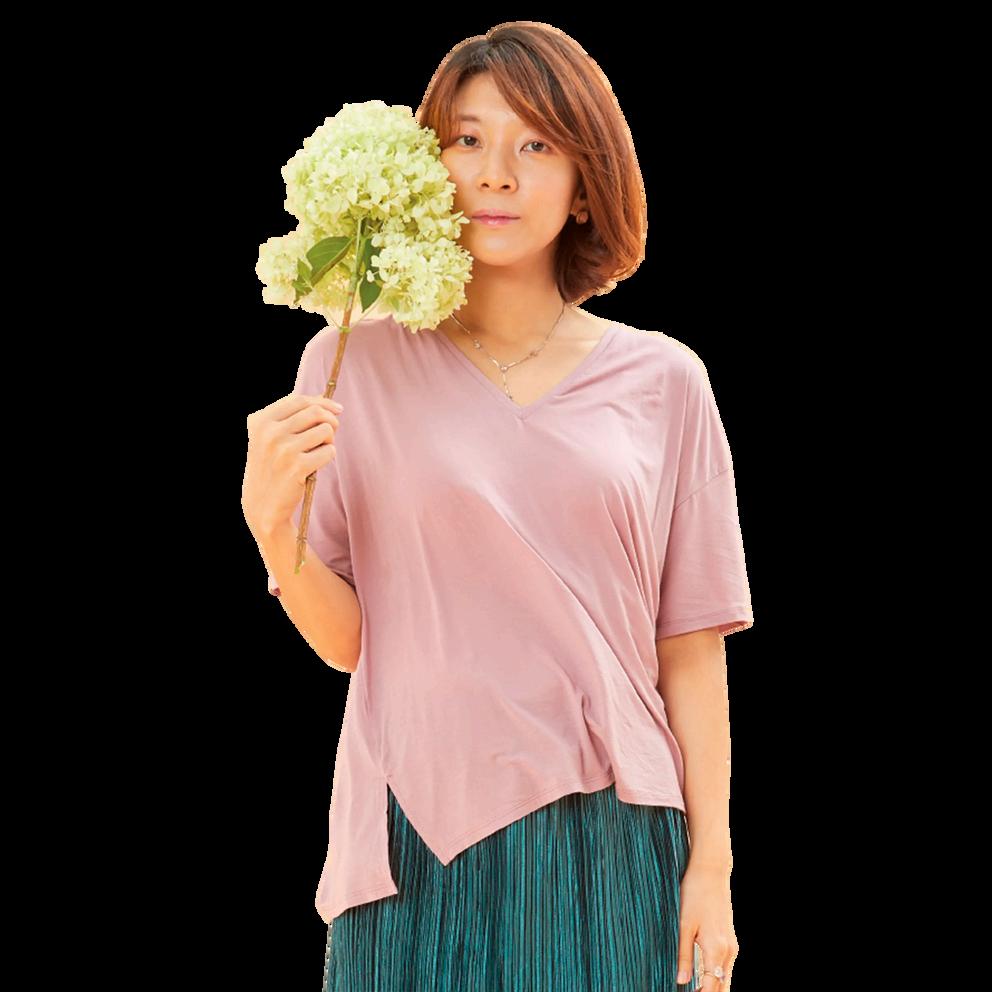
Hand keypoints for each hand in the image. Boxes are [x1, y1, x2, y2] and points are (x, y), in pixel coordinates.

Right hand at [242, 392, 343, 536]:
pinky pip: (329, 451)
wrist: (262, 504)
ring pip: (326, 430)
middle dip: (331, 420)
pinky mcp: (297, 467)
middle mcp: (269, 433)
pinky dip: (328, 456)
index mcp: (260, 421)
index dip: (323, 402)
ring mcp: (283, 450)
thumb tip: (324, 400)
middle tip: (331, 433)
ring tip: (319, 451)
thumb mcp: (268, 437)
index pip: (299, 400)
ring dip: (329, 440)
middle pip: (315, 412)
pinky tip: (316, 464)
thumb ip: (290, 416)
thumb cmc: (271, 466)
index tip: (337, 409)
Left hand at [676, 863, 738, 990]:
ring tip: (695, 989)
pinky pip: (726, 967)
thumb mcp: (683, 925)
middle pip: (723, 988)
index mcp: (716, 950)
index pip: (711, 988)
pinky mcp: (731, 939)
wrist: (711, 872)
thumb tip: (681, 981)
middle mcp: (728, 951)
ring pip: (726, 978)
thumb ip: (684, 955)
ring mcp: (732, 945)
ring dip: (713, 988)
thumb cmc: (694, 894)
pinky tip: (703, 976)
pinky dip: (717, 977)